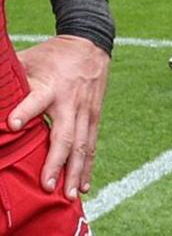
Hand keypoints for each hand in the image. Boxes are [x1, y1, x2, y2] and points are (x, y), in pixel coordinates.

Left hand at [12, 36, 109, 196]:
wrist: (90, 44)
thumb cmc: (51, 55)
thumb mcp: (28, 60)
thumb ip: (10, 77)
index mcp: (50, 86)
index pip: (36, 100)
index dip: (25, 112)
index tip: (12, 124)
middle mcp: (70, 102)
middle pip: (65, 136)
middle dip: (56, 162)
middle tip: (48, 185)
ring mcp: (85, 112)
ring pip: (82, 146)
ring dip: (76, 172)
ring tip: (70, 194)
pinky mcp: (94, 117)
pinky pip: (91, 145)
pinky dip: (88, 166)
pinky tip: (84, 185)